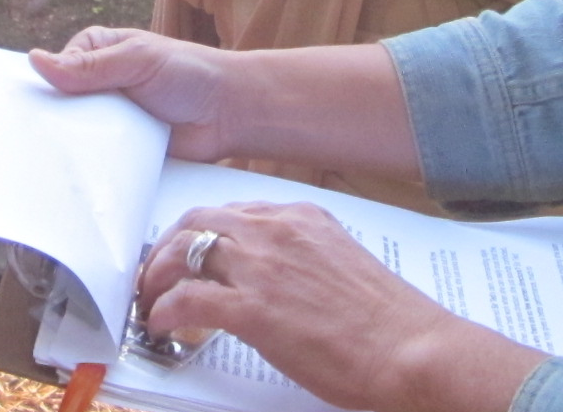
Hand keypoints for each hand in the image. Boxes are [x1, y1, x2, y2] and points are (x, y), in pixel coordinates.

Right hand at [28, 26, 237, 160]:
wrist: (230, 113)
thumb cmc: (188, 72)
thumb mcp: (137, 61)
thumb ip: (90, 66)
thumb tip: (36, 60)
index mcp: (97, 52)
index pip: (55, 69)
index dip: (40, 88)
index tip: (20, 108)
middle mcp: (99, 86)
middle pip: (60, 105)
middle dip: (50, 121)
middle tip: (23, 143)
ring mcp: (110, 119)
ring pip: (76, 135)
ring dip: (67, 146)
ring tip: (41, 165)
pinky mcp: (123, 150)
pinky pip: (98, 159)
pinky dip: (88, 166)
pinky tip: (71, 179)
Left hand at [138, 202, 543, 411]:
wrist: (413, 351)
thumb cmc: (389, 323)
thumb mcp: (341, 268)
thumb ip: (302, 262)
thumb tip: (274, 282)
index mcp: (303, 218)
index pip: (234, 212)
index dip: (203, 234)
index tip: (191, 252)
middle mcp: (277, 231)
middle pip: (198, 222)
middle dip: (170, 247)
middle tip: (157, 274)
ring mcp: (262, 267)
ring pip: (184, 252)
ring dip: (158, 277)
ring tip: (149, 299)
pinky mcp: (252, 308)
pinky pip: (186, 299)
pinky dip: (165, 310)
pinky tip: (161, 324)